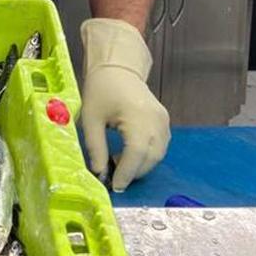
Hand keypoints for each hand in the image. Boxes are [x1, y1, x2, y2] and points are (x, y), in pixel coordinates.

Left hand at [78, 18, 169, 191]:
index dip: (127, 173)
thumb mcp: (91, 119)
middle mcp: (156, 119)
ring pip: (158, 155)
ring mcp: (163, 121)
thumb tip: (99, 173)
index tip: (115, 186)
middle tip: (113, 177)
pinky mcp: (164, 122)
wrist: (118, 69)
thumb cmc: (101, 90)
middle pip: (151, 157)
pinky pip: (160, 147)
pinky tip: (127, 154)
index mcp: (137, 115)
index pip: (137, 152)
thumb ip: (95, 147)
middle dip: (133, 172)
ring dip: (140, 166)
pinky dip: (146, 156)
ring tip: (117, 162)